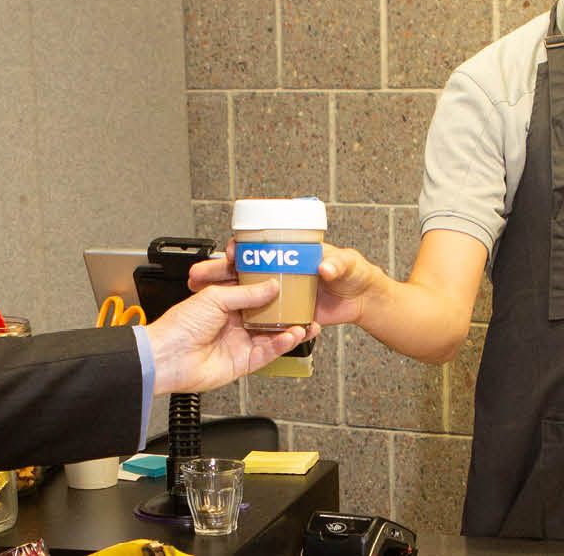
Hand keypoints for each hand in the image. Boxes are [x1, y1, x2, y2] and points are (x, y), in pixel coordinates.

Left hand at [142, 280, 317, 394]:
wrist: (166, 357)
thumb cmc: (178, 326)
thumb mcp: (214, 298)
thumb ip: (247, 293)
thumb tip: (271, 286)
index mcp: (224, 302)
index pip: (255, 293)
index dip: (273, 288)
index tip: (291, 282)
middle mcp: (234, 322)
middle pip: (268, 316)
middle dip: (288, 312)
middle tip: (305, 305)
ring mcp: (239, 342)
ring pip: (272, 336)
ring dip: (290, 330)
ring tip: (305, 323)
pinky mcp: (242, 362)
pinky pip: (267, 353)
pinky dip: (281, 345)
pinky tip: (291, 336)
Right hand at [188, 243, 385, 327]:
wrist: (364, 301)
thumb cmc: (357, 274)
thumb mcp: (350, 265)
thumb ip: (339, 265)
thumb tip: (326, 266)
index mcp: (293, 253)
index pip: (258, 244)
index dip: (240, 246)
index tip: (230, 253)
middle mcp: (281, 270)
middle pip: (242, 268)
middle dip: (218, 270)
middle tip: (199, 276)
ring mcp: (281, 292)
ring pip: (244, 291)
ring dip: (221, 292)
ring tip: (199, 293)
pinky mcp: (285, 311)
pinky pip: (262, 314)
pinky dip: (245, 316)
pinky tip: (227, 319)